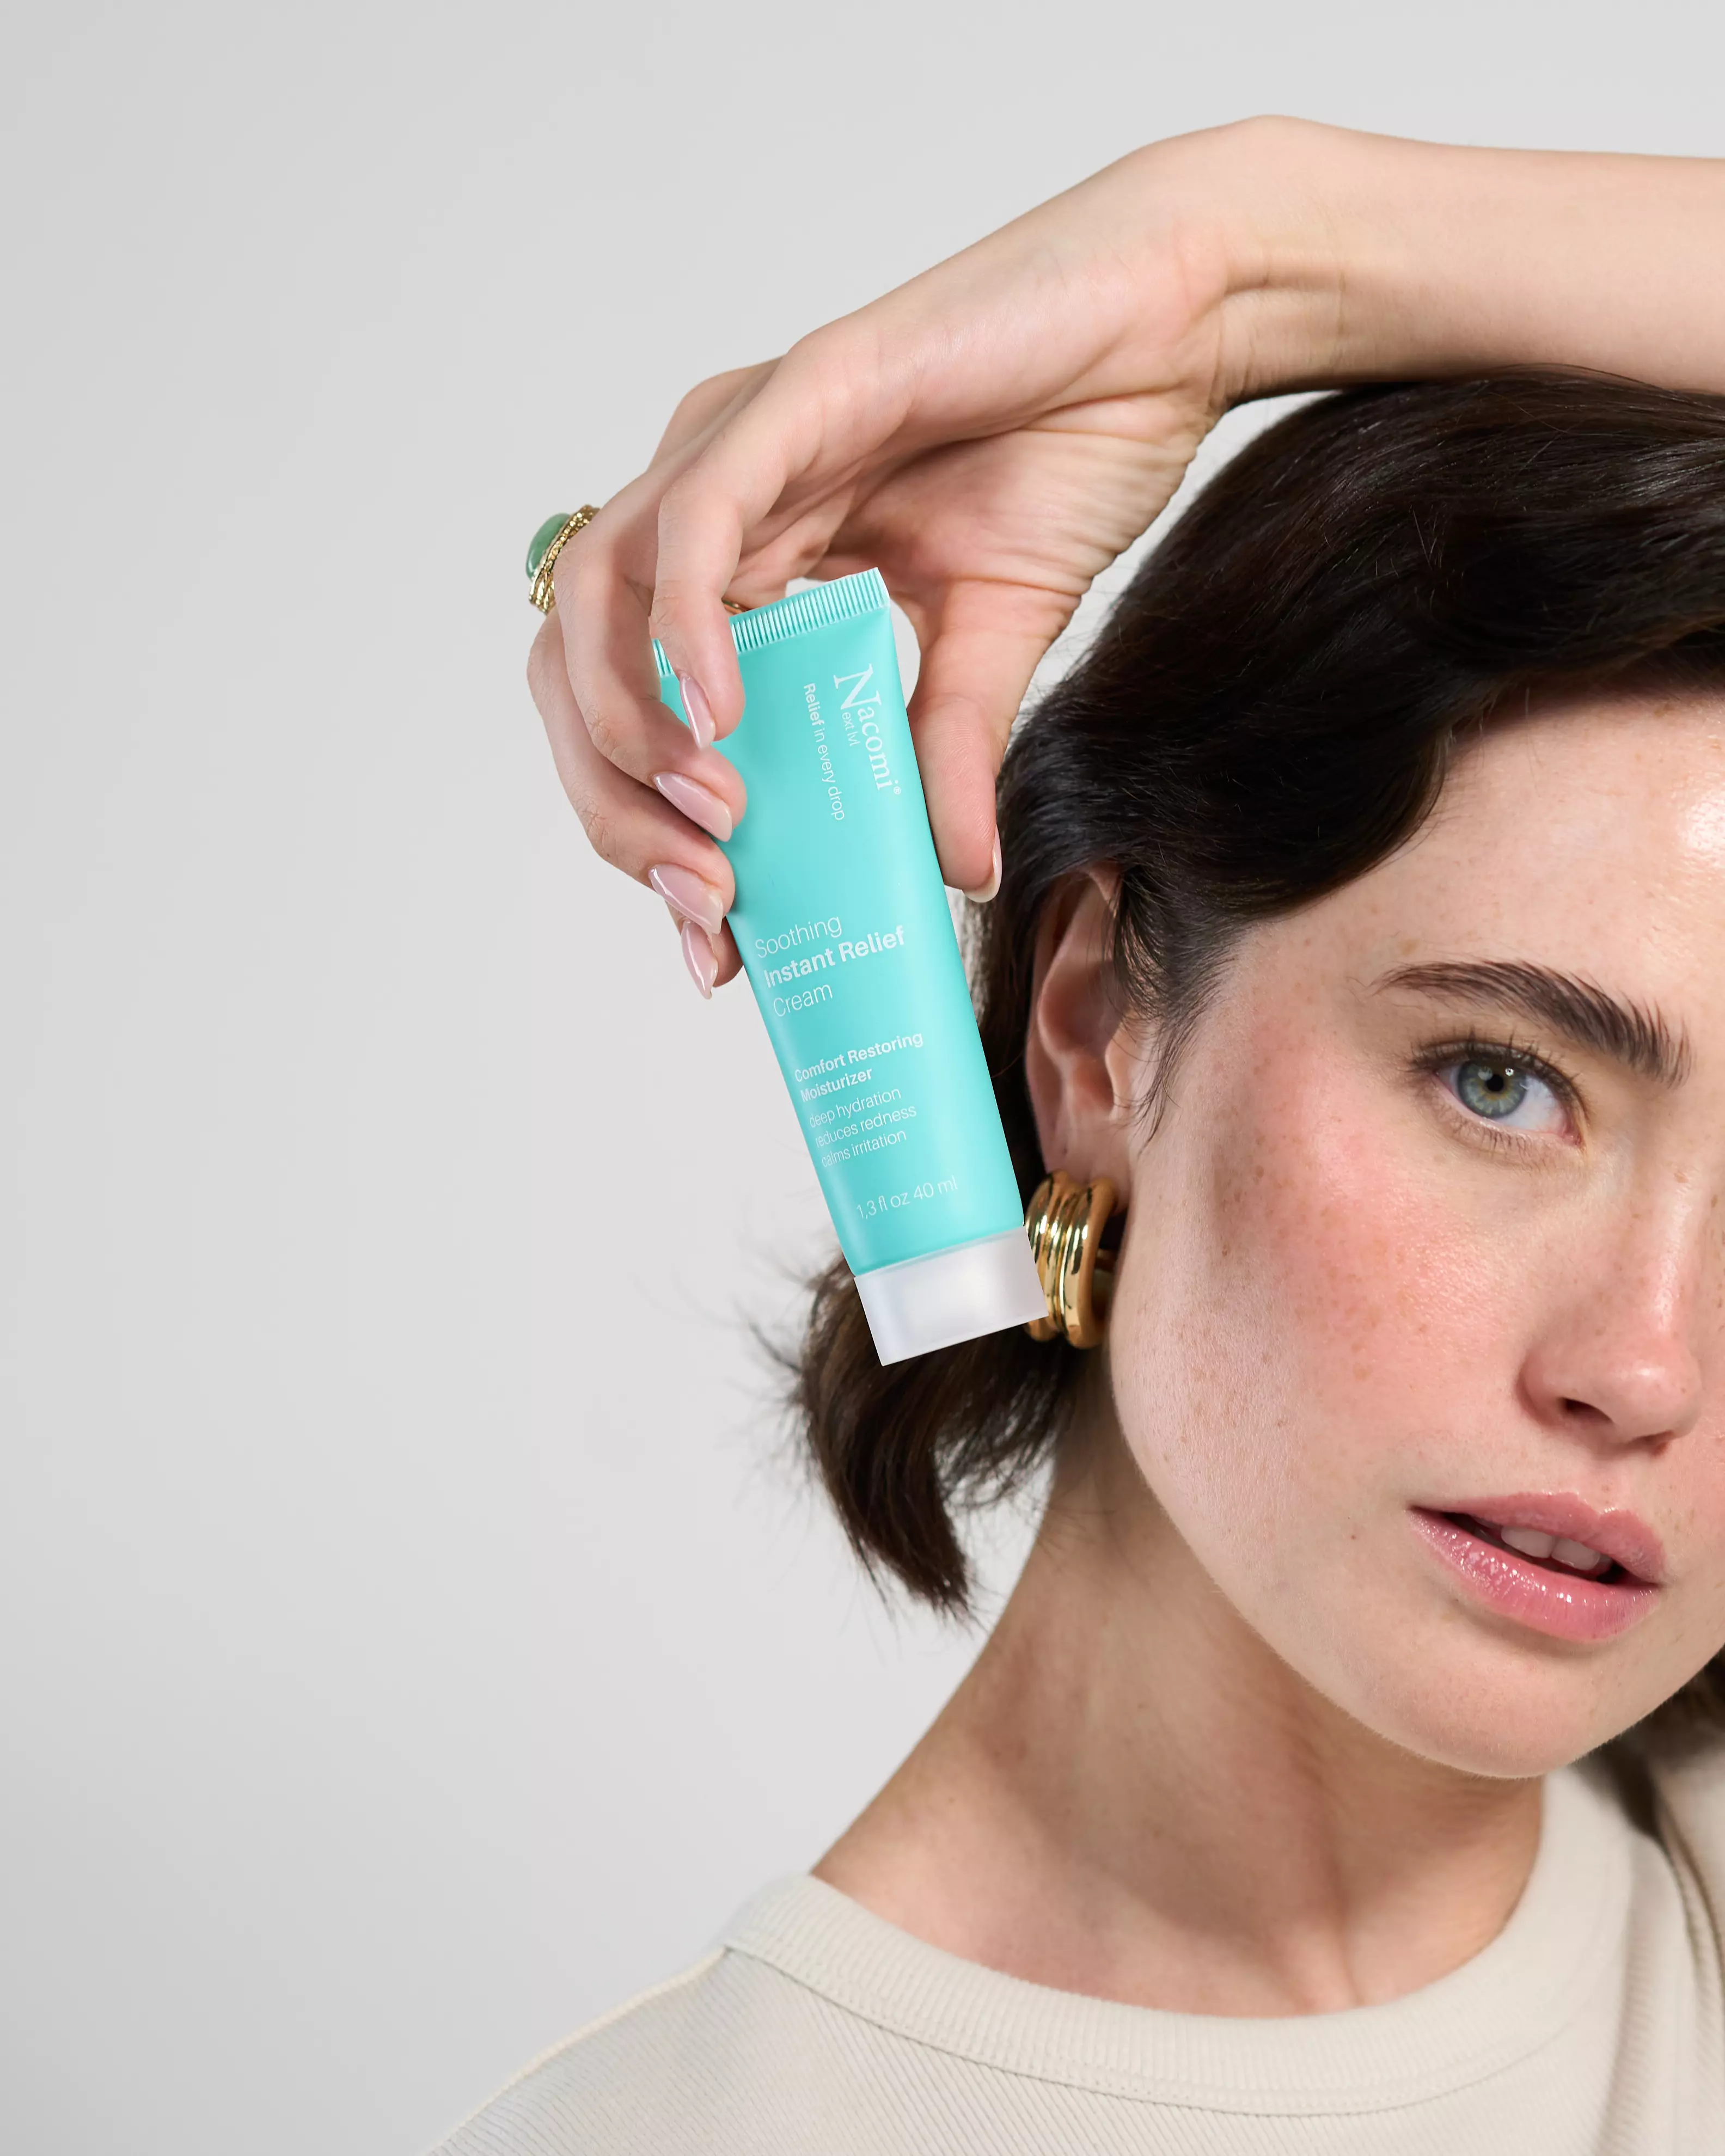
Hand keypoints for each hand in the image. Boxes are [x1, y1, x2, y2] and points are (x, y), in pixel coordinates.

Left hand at [530, 121, 1307, 985]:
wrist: (1166, 334)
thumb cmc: (1071, 455)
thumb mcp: (995, 643)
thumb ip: (944, 749)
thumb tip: (956, 876)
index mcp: (738, 552)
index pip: (626, 696)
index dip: (641, 821)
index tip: (712, 933)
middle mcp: (710, 494)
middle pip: (572, 657)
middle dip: (613, 800)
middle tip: (705, 900)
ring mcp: (739, 437)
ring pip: (594, 592)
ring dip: (628, 730)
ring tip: (714, 822)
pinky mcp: (798, 392)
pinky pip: (693, 522)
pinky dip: (684, 629)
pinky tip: (720, 721)